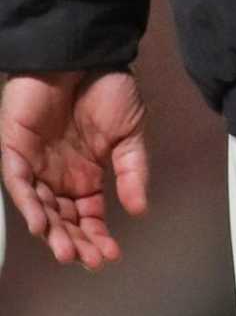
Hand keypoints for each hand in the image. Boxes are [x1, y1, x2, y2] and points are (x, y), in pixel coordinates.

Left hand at [1, 70, 149, 269]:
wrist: (85, 55)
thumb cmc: (108, 89)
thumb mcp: (130, 134)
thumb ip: (133, 171)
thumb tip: (140, 209)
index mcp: (85, 174)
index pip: (87, 216)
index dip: (97, 237)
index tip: (110, 255)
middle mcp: (58, 176)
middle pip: (63, 219)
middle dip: (76, 242)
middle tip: (90, 260)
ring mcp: (35, 165)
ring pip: (40, 209)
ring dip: (52, 232)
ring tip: (68, 252)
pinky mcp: (14, 151)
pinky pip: (19, 184)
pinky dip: (29, 205)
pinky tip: (42, 224)